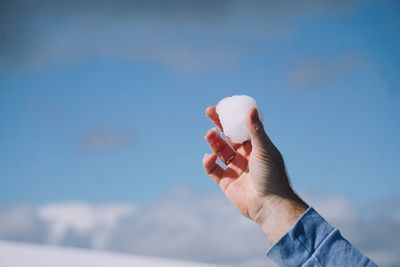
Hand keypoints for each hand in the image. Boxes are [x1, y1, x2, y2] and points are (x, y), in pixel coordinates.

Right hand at [202, 106, 307, 242]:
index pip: (241, 128)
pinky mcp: (226, 182)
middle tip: (208, 112)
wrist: (269, 204)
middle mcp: (245, 157)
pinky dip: (208, 162)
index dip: (232, 117)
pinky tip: (209, 157)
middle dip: (218, 125)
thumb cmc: (271, 175)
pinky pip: (213, 170)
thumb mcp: (264, 149)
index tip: (223, 106)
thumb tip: (251, 109)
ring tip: (209, 134)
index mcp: (256, 147)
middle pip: (228, 137)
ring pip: (220, 151)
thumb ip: (256, 130)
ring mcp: (235, 169)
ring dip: (213, 141)